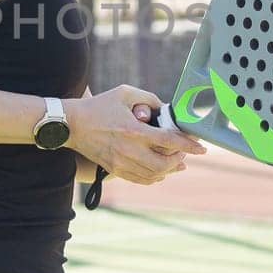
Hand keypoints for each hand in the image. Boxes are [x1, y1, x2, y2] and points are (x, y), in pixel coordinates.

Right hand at [65, 85, 205, 184]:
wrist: (71, 125)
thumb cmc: (98, 106)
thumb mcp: (124, 93)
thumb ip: (148, 98)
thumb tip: (164, 109)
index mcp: (133, 130)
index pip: (169, 141)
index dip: (188, 145)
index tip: (201, 148)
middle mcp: (128, 149)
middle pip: (164, 163)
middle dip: (179, 158)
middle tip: (185, 152)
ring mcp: (121, 162)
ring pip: (154, 174)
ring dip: (169, 169)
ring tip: (177, 162)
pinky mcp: (114, 169)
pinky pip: (140, 180)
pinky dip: (154, 177)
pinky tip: (160, 172)